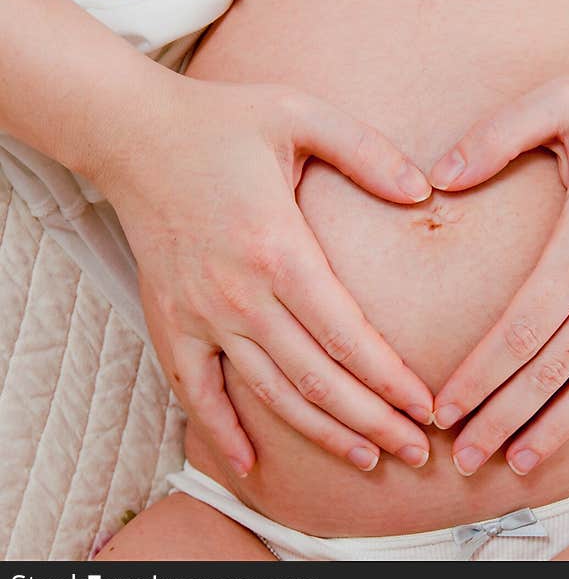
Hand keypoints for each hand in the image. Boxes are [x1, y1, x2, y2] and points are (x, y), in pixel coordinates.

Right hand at [94, 78, 435, 475]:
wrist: (132, 134)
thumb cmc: (222, 122)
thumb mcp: (301, 113)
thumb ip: (367, 150)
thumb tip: (424, 191)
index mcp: (278, 248)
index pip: (346, 335)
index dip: (390, 380)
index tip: (425, 408)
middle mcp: (239, 294)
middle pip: (317, 378)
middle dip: (372, 421)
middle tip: (415, 451)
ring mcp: (201, 315)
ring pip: (270, 394)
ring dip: (321, 434)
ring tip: (366, 458)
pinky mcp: (171, 322)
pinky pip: (196, 391)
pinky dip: (222, 431)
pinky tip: (250, 465)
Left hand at [428, 70, 568, 475]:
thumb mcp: (563, 101)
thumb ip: (494, 135)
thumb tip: (437, 174)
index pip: (516, 331)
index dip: (476, 378)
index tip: (444, 411)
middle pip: (548, 371)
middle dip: (500, 420)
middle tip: (464, 459)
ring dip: (558, 431)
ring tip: (519, 465)